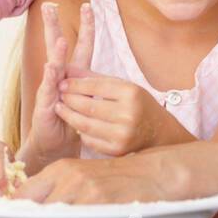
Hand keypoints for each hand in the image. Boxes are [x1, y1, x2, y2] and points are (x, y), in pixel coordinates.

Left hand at [12, 150, 186, 203]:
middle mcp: (69, 179)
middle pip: (34, 212)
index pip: (22, 195)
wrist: (153, 173)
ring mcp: (86, 193)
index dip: (13, 213)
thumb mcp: (80, 173)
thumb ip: (54, 188)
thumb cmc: (116, 176)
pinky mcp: (103, 206)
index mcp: (60, 170)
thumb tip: (25, 210)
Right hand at [17, 2, 89, 168]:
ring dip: (56, 52)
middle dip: (53, 26)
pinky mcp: (45, 104)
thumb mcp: (87, 97)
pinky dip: (50, 77)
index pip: (80, 45)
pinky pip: (48, 88)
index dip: (85, 27)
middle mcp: (59, 77)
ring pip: (53, 65)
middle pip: (56, 46)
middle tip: (49, 6)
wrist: (56, 143)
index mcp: (73, 73)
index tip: (87, 5)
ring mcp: (49, 88)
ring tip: (60, 38)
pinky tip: (52, 66)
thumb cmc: (72, 119)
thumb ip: (92, 81)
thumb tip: (107, 68)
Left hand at [54, 74, 191, 154]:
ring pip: (85, 124)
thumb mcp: (123, 86)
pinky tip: (75, 123)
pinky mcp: (117, 150)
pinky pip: (89, 139)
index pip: (95, 86)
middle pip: (88, 105)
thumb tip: (67, 68)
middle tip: (59, 94)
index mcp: (131, 93)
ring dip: (69, 115)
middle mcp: (128, 114)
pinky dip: (79, 131)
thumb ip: (94, 78)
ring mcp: (122, 134)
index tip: (62, 82)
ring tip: (60, 107)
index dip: (75, 84)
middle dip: (69, 99)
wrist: (158, 132)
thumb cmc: (138, 104)